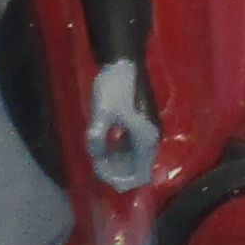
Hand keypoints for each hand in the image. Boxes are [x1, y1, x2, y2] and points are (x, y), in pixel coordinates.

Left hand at [82, 61, 158, 192]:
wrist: (122, 65)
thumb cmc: (114, 87)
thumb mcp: (102, 111)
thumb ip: (98, 134)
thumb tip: (94, 153)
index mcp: (146, 140)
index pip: (140, 176)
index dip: (120, 179)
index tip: (100, 167)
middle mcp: (149, 141)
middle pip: (135, 171)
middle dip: (114, 170)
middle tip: (95, 158)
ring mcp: (144, 136)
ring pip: (131, 161)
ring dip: (114, 162)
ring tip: (96, 150)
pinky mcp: (138, 129)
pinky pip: (128, 150)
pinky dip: (115, 152)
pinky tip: (101, 143)